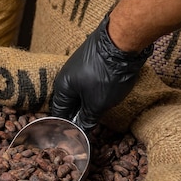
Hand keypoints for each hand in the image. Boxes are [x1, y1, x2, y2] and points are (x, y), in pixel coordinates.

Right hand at [50, 14, 152, 130]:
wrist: (121, 41)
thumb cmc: (106, 75)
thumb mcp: (98, 104)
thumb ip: (88, 118)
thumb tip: (82, 130)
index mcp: (62, 88)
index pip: (59, 113)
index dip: (66, 127)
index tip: (74, 139)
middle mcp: (66, 76)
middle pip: (69, 102)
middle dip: (77, 116)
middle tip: (87, 129)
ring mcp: (79, 66)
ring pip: (79, 91)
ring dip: (86, 104)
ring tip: (96, 116)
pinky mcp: (91, 60)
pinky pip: (88, 81)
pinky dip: (93, 92)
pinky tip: (103, 97)